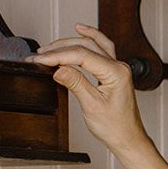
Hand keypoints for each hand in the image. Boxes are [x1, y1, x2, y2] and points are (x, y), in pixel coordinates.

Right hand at [28, 24, 150, 155]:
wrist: (128, 139)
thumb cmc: (116, 127)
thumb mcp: (92, 106)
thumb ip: (75, 83)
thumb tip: (57, 68)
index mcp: (116, 73)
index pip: (82, 56)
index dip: (58, 56)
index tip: (40, 59)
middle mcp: (119, 66)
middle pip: (86, 46)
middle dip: (60, 48)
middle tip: (39, 54)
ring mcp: (117, 68)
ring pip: (92, 44)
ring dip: (70, 42)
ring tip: (49, 47)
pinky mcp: (113, 72)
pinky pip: (102, 48)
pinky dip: (89, 38)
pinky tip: (80, 30)